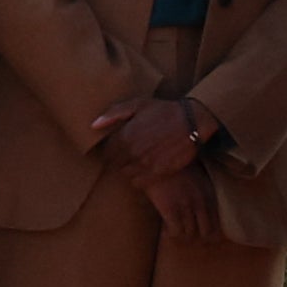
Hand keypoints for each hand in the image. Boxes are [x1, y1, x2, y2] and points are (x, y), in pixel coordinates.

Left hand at [96, 97, 210, 182]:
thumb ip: (114, 114)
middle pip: (114, 165)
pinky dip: (137, 179)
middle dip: (117, 161)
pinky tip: (143, 169)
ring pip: (125, 175)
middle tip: (125, 156)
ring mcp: (144, 164)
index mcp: (124, 136)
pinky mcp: (157, 173)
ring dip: (127, 170)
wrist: (192, 121)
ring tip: (134, 163)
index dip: (110, 150)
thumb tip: (93, 125)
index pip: (106, 152)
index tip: (116, 148)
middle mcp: (132, 152)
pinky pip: (138, 182)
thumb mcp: (138, 104)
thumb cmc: (164, 110)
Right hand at [142, 166, 218, 240]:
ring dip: (183, 235)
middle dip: (198, 238)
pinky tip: (167, 228)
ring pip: (190, 234)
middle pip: (206, 233)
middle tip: (188, 235)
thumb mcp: (198, 176)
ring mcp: (187, 207)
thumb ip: (203, 192)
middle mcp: (201, 203)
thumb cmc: (177, 164)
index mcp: (210, 194)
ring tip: (176, 231)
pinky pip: (176, 232)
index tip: (202, 235)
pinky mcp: (171, 209)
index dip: (211, 233)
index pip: (218, 224)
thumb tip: (201, 209)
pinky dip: (171, 233)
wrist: (159, 157)